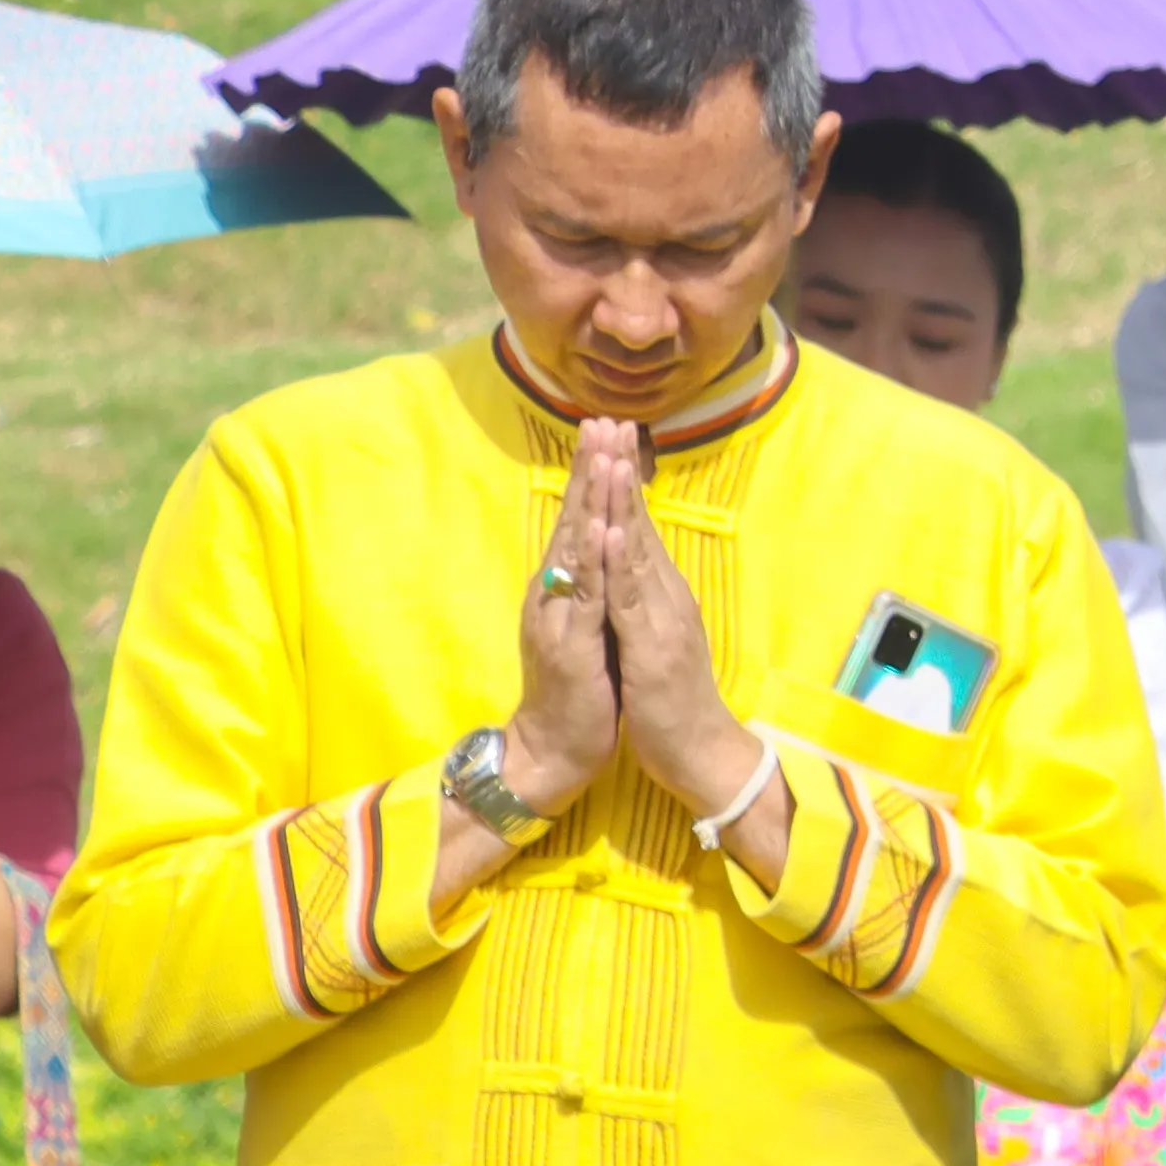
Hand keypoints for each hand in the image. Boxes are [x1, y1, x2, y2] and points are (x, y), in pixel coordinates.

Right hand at [503, 433, 633, 820]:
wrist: (557, 746)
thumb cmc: (581, 686)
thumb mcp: (593, 625)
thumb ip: (593, 585)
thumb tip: (603, 546)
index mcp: (567, 586)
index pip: (583, 519)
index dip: (595, 475)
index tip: (608, 429)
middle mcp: (557, 592)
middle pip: (575, 519)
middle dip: (589, 470)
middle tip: (600, 419)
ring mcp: (560, 615)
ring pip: (576, 548)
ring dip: (590, 500)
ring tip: (602, 455)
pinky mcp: (570, 644)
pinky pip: (582, 594)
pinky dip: (590, 559)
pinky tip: (599, 527)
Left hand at [587, 454, 749, 807]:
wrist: (700, 754)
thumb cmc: (671, 704)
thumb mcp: (649, 644)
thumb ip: (641, 605)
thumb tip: (630, 572)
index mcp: (658, 595)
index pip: (635, 527)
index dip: (620, 482)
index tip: (608, 437)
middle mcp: (664, 596)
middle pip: (636, 523)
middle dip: (621, 472)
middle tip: (610, 421)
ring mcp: (661, 617)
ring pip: (635, 548)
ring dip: (620, 500)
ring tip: (608, 455)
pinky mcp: (653, 645)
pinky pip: (632, 596)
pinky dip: (621, 560)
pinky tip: (612, 529)